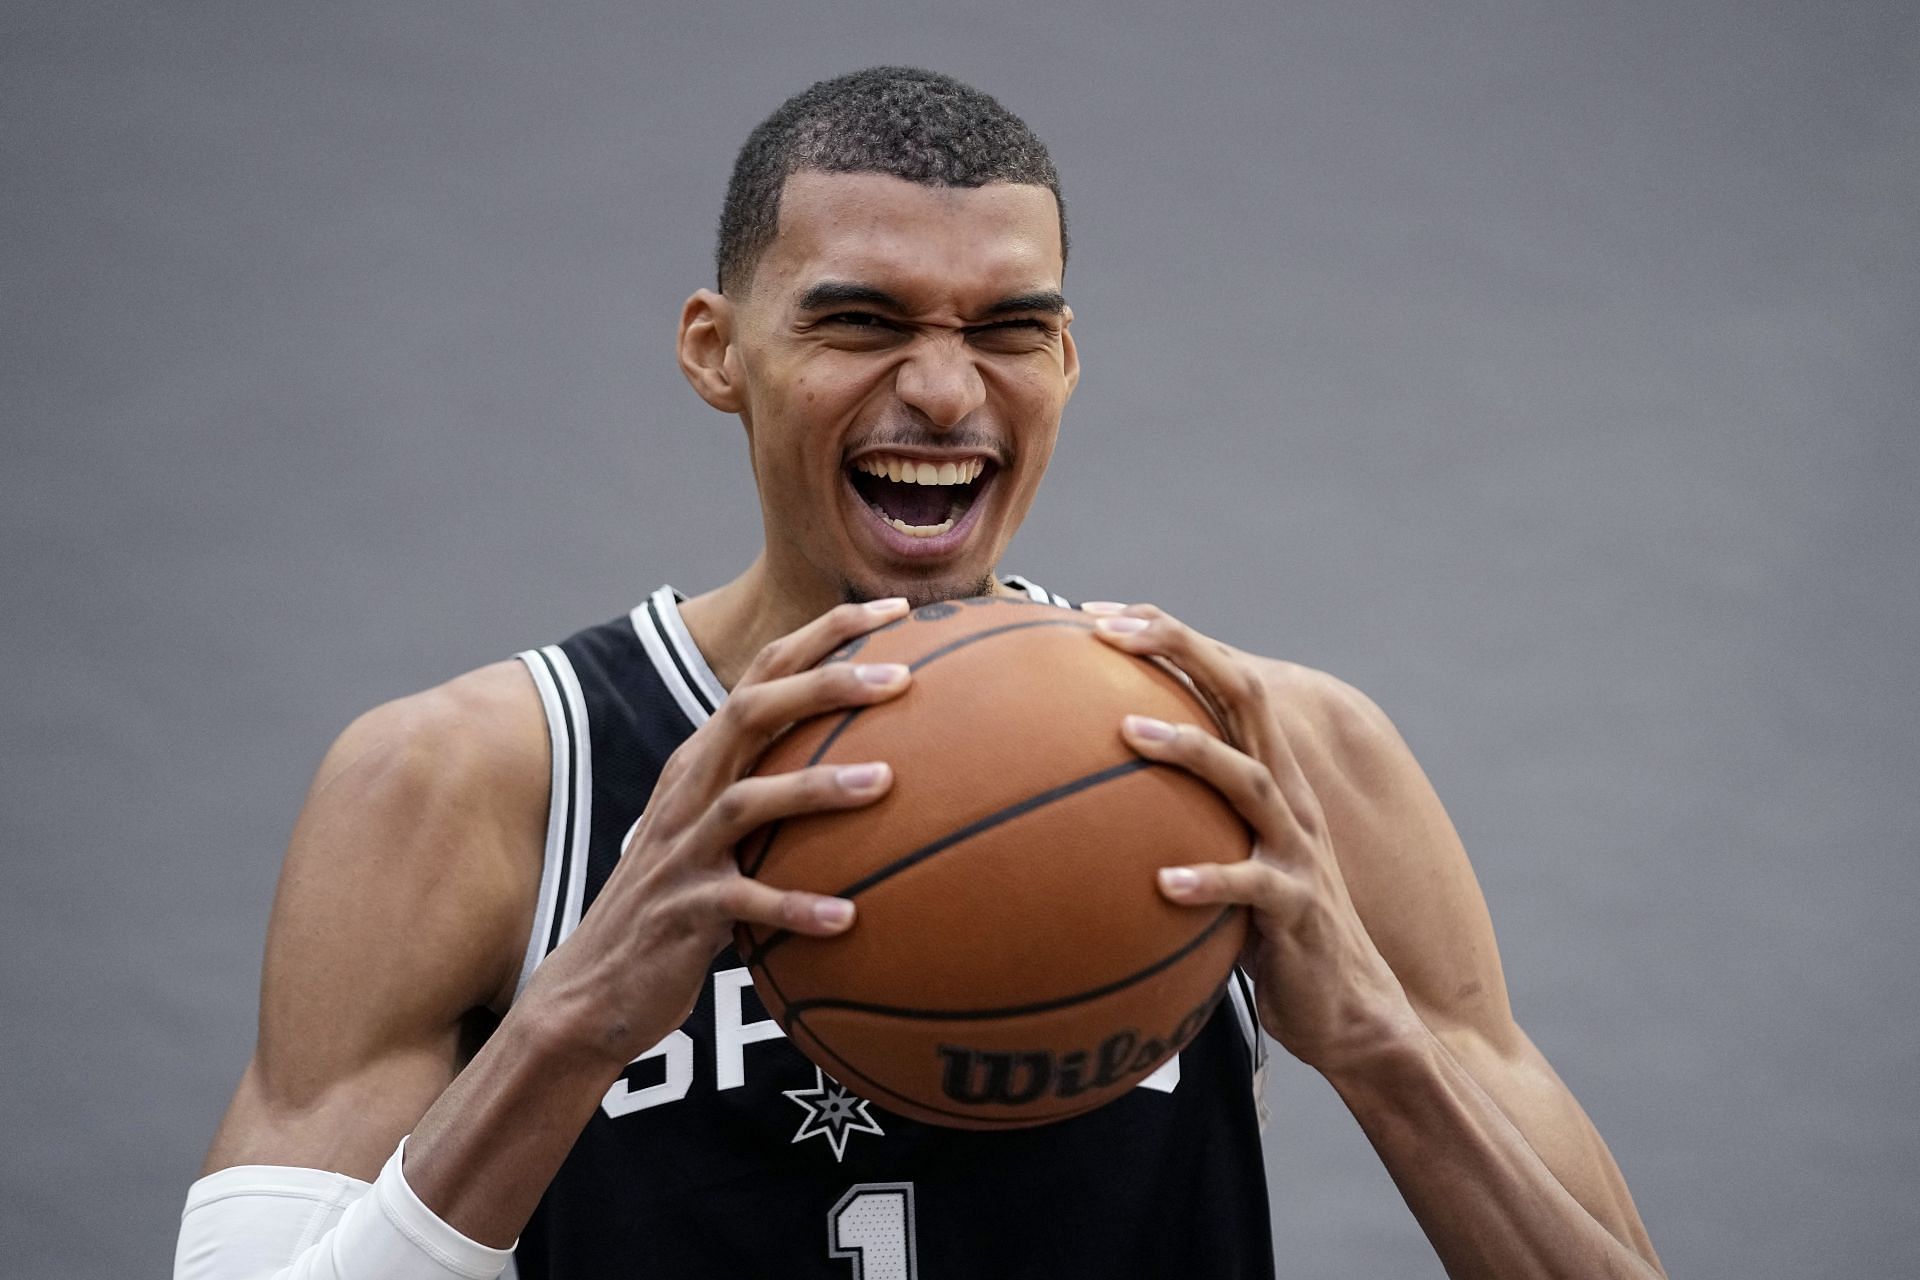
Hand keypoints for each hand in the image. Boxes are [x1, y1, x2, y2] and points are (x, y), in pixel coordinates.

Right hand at [520, 598, 913, 1068]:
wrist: (591, 991)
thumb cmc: (679, 910)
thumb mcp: (723, 839)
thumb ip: (781, 798)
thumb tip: (887, 771)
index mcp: (703, 763)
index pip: (764, 675)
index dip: (825, 634)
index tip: (896, 611)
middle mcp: (688, 792)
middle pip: (752, 711)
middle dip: (825, 683)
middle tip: (901, 676)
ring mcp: (681, 851)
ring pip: (749, 800)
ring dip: (818, 787)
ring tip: (886, 782)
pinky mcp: (682, 915)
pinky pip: (744, 906)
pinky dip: (795, 907)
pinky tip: (847, 918)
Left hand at [1088, 602, 1417, 1070]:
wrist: (1352, 1008)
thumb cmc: (1266, 930)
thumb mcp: (1221, 856)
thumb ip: (1172, 817)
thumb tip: (1072, 797)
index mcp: (1267, 771)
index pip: (1222, 678)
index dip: (1167, 636)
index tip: (1096, 613)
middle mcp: (1288, 796)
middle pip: (1244, 696)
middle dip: (1182, 651)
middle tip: (1111, 631)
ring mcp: (1297, 849)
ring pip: (1248, 779)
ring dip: (1190, 750)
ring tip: (1128, 731)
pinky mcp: (1299, 909)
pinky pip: (1253, 889)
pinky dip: (1210, 880)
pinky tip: (1163, 883)